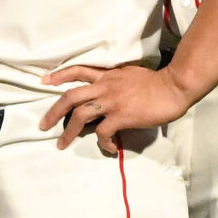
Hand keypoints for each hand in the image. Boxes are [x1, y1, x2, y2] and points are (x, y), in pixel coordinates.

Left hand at [39, 63, 193, 151]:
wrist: (174, 87)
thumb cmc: (158, 82)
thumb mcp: (130, 75)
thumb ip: (116, 82)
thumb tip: (109, 96)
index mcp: (107, 75)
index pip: (78, 70)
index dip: (60, 75)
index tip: (44, 81)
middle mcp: (105, 87)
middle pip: (70, 97)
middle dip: (54, 112)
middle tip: (43, 125)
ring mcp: (111, 102)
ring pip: (80, 115)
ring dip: (68, 132)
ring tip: (61, 144)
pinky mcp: (121, 116)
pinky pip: (103, 132)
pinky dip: (101, 142)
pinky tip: (107, 147)